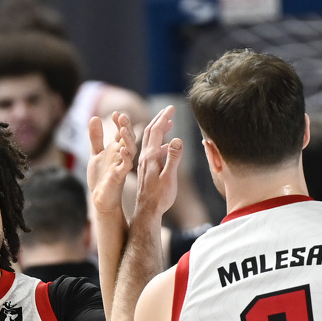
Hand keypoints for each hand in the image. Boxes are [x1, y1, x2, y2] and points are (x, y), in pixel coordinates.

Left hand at [87, 111, 133, 221]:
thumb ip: (96, 137)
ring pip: (130, 149)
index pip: (121, 132)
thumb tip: (94, 117)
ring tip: (122, 128)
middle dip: (126, 126)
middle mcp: (122, 155)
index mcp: (117, 149)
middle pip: (128, 137)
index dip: (119, 122)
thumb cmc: (101, 177)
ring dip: (127, 138)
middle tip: (122, 115)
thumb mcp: (95, 153)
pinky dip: (125, 156)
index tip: (115, 113)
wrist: (100, 198)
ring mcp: (122, 165)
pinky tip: (121, 148)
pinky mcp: (120, 175)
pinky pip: (126, 165)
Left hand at [133, 105, 182, 219]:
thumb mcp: (169, 178)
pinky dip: (159, 143)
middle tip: (168, 110)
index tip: (172, 107)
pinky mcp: (145, 170)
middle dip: (159, 119)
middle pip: (149, 132)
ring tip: (168, 123)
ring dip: (158, 129)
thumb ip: (173, 158)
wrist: (147, 213)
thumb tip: (177, 139)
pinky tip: (167, 146)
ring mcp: (144, 163)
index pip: (156, 131)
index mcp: (150, 156)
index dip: (164, 117)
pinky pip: (150, 150)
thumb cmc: (159, 198)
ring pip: (149, 141)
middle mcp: (145, 157)